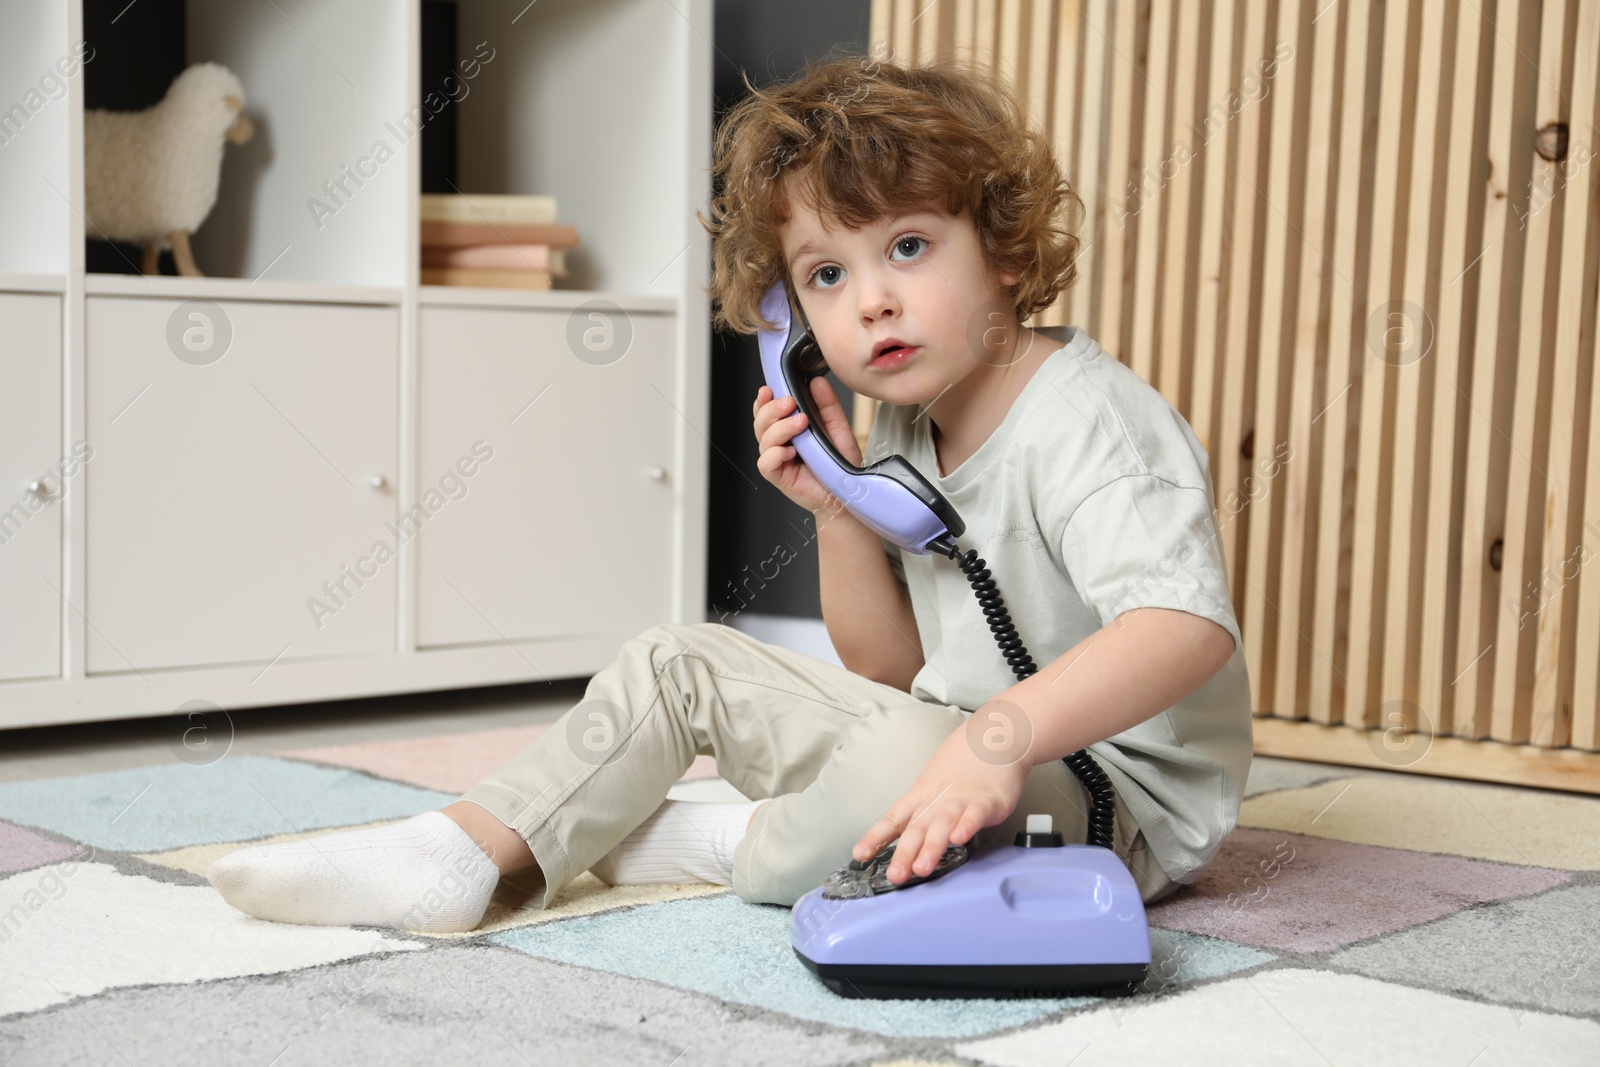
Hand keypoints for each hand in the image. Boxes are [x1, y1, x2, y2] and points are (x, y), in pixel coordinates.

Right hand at [752, 377, 863, 512]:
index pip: (766, 410)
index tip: (769, 389)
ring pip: (763, 439)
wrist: (848, 493)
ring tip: (801, 423)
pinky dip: (775, 454)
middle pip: (760, 421)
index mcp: (787, 429)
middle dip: (772, 409)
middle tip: (791, 403)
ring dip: (779, 428)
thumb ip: (827, 405)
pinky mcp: (779, 477)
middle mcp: (779, 443)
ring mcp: (777, 460)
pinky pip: (766, 463)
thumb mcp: (837, 427)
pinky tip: (790, 451)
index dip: (763, 400)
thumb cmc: (839, 463)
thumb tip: (817, 381)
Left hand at [850, 713, 1031, 884]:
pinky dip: (967, 825)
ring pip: (943, 824)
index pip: (894, 819)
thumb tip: (905, 842)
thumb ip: (922, 815)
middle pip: (917, 828)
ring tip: (922, 867)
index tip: (860, 854)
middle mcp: (937, 801)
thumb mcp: (933, 787)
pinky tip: (959, 838)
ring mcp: (962, 800)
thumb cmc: (962, 766)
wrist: (993, 737)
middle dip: (904, 853)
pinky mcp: (988, 800)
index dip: (876, 837)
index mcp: (921, 798)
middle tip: (896, 875)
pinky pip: (975, 814)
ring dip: (932, 846)